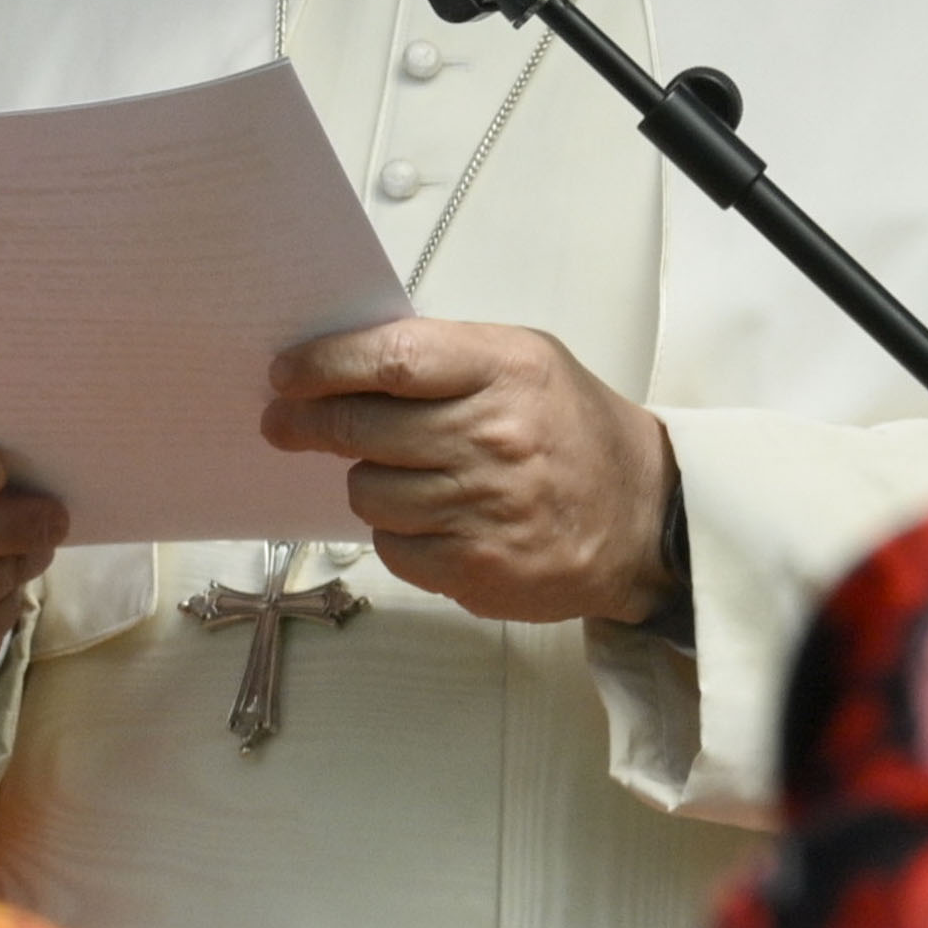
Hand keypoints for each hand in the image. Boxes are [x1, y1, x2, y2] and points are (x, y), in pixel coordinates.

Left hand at [261, 319, 678, 625]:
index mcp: (506, 369)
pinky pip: (391, 547)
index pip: (393, 360)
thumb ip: (441, 359)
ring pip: (367, 492)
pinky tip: (434, 520)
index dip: (325, 367)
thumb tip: (339, 367)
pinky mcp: (476, 568)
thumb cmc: (571, 432)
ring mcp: (486, 507)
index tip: (287, 374)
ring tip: (408, 475)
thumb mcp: (522, 364)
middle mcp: (496, 436)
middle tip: (284, 422)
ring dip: (369, 483)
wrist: (643, 518)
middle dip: (309, 424)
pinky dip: (398, 534)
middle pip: (361, 429)